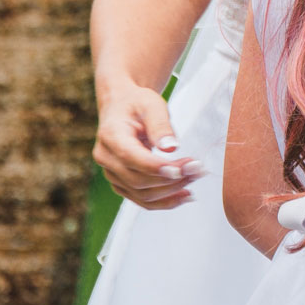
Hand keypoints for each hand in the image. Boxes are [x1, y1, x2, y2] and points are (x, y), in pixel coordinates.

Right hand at [93, 79, 200, 208]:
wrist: (121, 107)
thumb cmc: (137, 103)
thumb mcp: (151, 104)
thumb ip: (161, 125)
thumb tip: (171, 147)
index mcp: (110, 135)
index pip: (133, 158)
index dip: (159, 167)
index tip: (187, 166)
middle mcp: (106, 158)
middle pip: (139, 180)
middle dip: (172, 179)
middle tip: (198, 169)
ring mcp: (111, 173)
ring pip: (141, 194)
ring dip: (172, 191)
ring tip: (195, 178)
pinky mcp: (120, 183)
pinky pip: (141, 199)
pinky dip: (164, 201)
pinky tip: (185, 195)